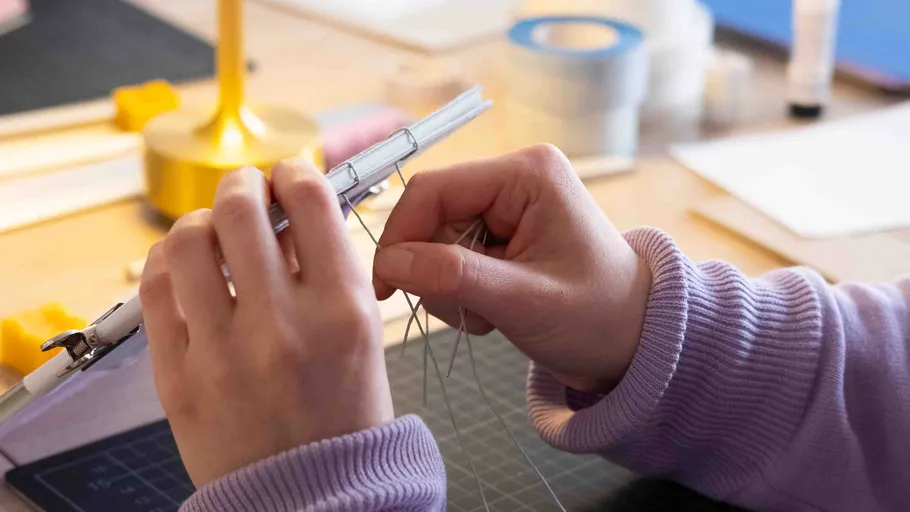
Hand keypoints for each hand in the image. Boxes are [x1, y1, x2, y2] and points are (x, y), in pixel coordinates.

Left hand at [140, 161, 392, 486]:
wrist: (313, 497)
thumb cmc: (344, 418)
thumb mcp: (362, 336)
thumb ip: (328, 270)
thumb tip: (288, 214)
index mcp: (344, 311)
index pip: (309, 200)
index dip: (294, 172)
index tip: (288, 177)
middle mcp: (284, 325)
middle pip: (240, 208)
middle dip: (241, 186)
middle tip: (245, 194)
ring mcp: (224, 352)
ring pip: (186, 240)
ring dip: (200, 223)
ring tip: (212, 235)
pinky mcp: (178, 377)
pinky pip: (154, 290)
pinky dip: (167, 264)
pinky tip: (184, 270)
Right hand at [373, 144, 651, 392]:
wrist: (634, 341)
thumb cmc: (597, 318)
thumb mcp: (524, 302)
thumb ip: (454, 277)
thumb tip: (389, 262)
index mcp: (526, 174)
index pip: (433, 190)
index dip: (400, 236)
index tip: (388, 288)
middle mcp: (513, 178)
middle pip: (431, 216)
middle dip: (437, 271)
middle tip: (473, 313)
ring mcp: (507, 205)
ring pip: (436, 241)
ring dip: (450, 287)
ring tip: (492, 313)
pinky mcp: (501, 232)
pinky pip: (451, 256)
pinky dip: (461, 290)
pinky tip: (495, 309)